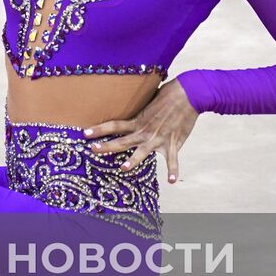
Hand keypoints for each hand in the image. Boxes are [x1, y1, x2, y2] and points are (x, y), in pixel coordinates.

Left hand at [84, 80, 200, 183]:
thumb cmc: (169, 93)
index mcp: (138, 120)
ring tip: (122, 168)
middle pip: (122, 140)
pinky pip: (173, 160)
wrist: (189, 94)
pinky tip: (172, 181)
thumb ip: (138, 107)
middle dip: (107, 146)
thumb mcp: (149, 99)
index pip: (114, 125)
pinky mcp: (173, 143)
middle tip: (93, 150)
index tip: (85, 133)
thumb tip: (127, 101)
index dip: (99, 129)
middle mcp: (145, 131)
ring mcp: (159, 138)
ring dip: (132, 161)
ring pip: (142, 152)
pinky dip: (173, 171)